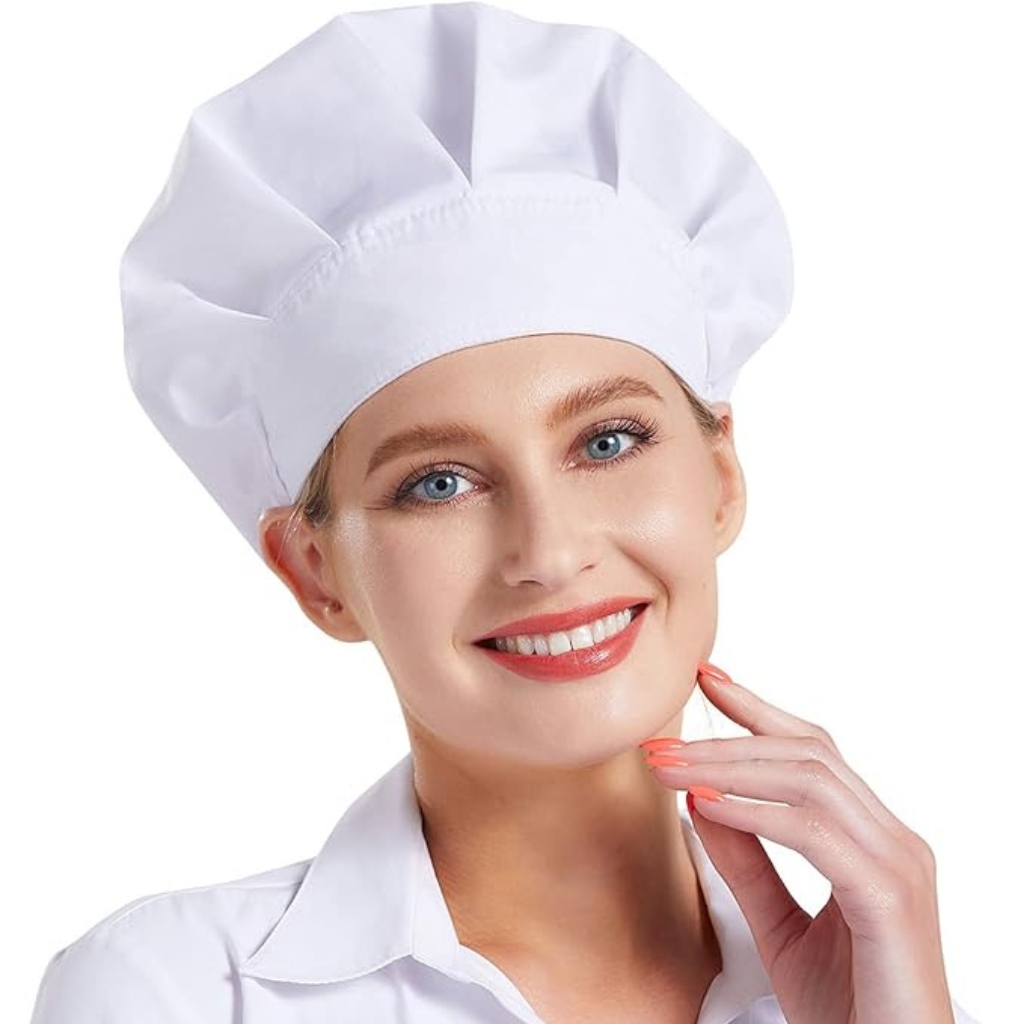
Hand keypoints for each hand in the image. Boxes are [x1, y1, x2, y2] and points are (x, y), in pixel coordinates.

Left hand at [639, 662, 956, 1023]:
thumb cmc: (845, 1007)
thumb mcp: (777, 922)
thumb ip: (745, 860)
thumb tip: (700, 798)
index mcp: (872, 838)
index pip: (813, 751)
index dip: (758, 710)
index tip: (705, 680)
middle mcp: (893, 839)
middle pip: (806, 754)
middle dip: (726, 738)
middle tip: (661, 739)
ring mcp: (899, 863)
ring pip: (809, 780)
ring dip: (728, 767)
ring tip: (669, 767)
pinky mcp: (890, 897)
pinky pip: (815, 832)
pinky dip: (756, 812)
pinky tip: (708, 804)